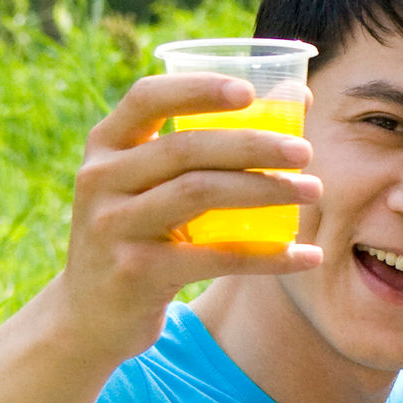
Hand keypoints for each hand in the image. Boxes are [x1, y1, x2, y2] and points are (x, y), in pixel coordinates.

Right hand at [42, 72, 323, 358]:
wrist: (91, 313)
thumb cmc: (142, 232)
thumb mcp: (154, 184)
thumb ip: (210, 143)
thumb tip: (297, 96)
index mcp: (106, 145)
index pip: (147, 99)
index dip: (198, 89)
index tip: (250, 91)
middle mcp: (100, 178)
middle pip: (185, 148)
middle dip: (252, 145)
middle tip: (305, 152)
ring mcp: (113, 226)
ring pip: (199, 194)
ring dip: (265, 190)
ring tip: (312, 191)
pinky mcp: (136, 272)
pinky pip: (215, 258)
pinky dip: (268, 256)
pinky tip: (307, 255)